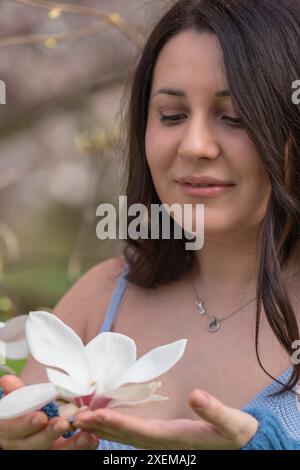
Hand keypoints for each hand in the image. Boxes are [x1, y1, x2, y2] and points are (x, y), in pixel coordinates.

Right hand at [0, 375, 99, 449]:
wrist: (25, 430)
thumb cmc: (21, 413)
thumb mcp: (16, 403)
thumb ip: (16, 393)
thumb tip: (7, 380)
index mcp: (10, 431)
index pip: (14, 429)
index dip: (26, 424)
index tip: (41, 416)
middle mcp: (23, 445)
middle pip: (34, 445)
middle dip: (50, 434)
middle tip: (64, 423)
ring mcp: (42, 451)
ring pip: (55, 453)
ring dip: (72, 445)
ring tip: (86, 434)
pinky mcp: (57, 453)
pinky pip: (70, 454)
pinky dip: (83, 448)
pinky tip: (94, 438)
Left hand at [74, 389, 257, 449]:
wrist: (244, 446)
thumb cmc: (237, 433)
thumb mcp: (232, 422)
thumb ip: (214, 410)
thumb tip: (196, 394)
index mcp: (176, 440)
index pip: (139, 431)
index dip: (116, 422)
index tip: (94, 414)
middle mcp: (165, 445)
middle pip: (126, 437)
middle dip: (100, 427)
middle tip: (75, 417)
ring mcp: (163, 444)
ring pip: (127, 438)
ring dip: (104, 428)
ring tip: (83, 419)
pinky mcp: (164, 440)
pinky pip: (134, 435)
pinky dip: (116, 428)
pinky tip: (106, 421)